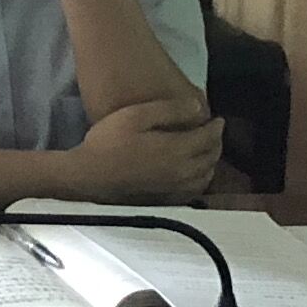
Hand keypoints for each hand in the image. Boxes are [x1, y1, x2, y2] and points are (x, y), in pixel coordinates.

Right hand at [67, 100, 228, 204]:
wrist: (88, 176)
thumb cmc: (108, 142)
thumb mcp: (136, 115)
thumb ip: (169, 110)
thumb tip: (199, 107)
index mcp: (177, 149)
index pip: (208, 138)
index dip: (216, 127)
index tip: (218, 118)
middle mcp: (181, 172)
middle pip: (211, 157)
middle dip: (216, 143)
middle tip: (214, 132)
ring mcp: (174, 189)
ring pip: (206, 176)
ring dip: (211, 162)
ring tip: (207, 150)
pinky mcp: (165, 199)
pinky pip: (194, 191)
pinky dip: (201, 179)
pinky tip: (194, 174)